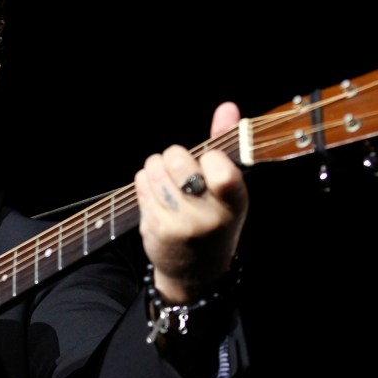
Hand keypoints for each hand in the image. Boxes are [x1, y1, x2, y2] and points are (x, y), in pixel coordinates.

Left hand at [134, 102, 248, 303]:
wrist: (196, 271)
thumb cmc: (214, 217)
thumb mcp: (229, 189)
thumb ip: (226, 145)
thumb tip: (227, 106)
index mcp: (235, 202)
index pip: (220, 169)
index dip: (207, 156)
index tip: (207, 162)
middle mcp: (209, 216)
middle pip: (178, 160)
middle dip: (174, 156)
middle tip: (178, 167)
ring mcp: (181, 224)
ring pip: (155, 169)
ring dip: (156, 167)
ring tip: (165, 179)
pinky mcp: (156, 228)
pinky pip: (141, 184)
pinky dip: (144, 180)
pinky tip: (155, 192)